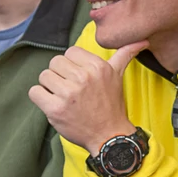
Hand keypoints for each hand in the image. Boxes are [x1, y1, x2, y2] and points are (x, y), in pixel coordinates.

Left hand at [28, 40, 148, 154]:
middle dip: (59, 75)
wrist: (109, 135)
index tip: (79, 78)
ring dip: (49, 87)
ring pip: (44, 76)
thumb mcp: (118, 76)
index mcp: (97, 66)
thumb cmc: (111, 104)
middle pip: (54, 62)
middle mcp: (83, 77)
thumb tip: (142, 41)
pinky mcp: (55, 108)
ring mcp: (69, 93)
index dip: (72, 65)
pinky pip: (35, 92)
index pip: (70, 52)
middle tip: (70, 89)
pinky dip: (40, 98)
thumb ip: (125, 55)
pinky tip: (53, 104)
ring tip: (63, 98)